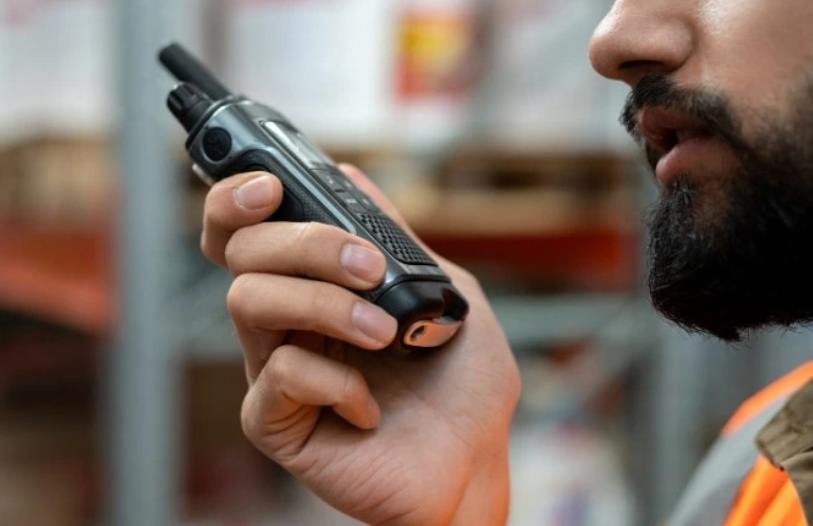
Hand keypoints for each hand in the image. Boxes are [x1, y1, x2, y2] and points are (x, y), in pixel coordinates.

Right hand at [201, 165, 520, 524]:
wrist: (475, 460)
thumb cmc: (463, 383)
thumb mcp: (445, 291)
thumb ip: (397, 237)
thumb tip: (350, 175)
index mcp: (318, 286)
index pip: (250, 231)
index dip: (238, 199)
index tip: (271, 187)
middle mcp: (289, 322)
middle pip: (243, 252)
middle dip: (306, 244)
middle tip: (367, 268)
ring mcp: (277, 371)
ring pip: (249, 301)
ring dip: (325, 304)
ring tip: (384, 333)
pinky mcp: (277, 422)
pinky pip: (280, 376)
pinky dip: (336, 380)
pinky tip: (372, 406)